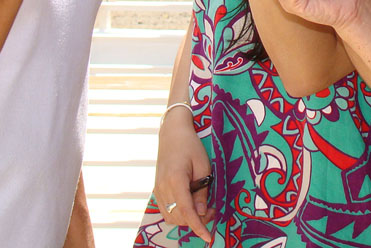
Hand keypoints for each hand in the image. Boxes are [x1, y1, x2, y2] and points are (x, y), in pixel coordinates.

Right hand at [153, 106, 215, 240]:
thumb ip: (202, 191)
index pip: (187, 211)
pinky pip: (167, 210)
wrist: (172, 133)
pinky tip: (191, 204)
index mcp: (175, 180)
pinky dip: (179, 213)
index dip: (198, 227)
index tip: (208, 238)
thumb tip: (202, 213)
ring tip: (203, 207)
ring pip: (171, 217)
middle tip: (213, 210)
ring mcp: (157, 190)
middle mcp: (162, 188)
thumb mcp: (203, 166)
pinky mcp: (157, 190)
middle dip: (197, 220)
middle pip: (179, 217)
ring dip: (188, 218)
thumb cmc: (191, 146)